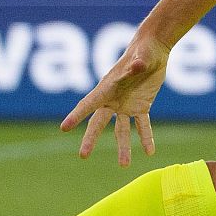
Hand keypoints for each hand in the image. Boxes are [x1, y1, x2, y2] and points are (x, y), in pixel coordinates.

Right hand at [61, 36, 168, 165]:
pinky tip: (150, 152)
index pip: (89, 103)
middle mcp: (112, 100)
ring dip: (123, 147)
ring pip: (121, 130)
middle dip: (90, 138)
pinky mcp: (140, 107)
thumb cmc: (143, 50)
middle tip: (83, 156)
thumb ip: (138, 63)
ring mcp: (125, 105)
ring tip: (124, 165)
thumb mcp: (142, 56)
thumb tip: (137, 65)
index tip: (63, 128)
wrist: (152, 50)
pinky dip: (146, 138)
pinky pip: (142, 125)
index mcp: (107, 87)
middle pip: (99, 122)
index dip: (76, 115)